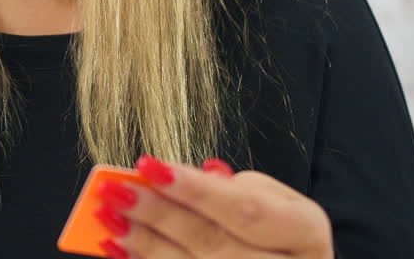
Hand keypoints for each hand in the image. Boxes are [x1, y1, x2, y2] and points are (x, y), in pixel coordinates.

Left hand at [92, 157, 332, 258]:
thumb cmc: (278, 233)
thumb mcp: (273, 203)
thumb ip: (232, 190)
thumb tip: (189, 176)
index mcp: (307, 234)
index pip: (246, 209)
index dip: (196, 189)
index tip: (148, 165)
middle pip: (214, 242)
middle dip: (158, 214)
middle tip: (114, 190)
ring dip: (142, 242)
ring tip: (107, 217)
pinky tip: (116, 248)